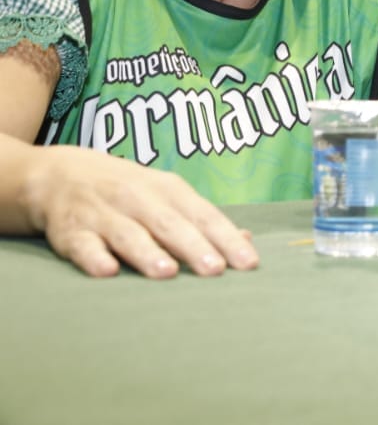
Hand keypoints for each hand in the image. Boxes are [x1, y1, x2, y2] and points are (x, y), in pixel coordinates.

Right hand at [23, 146, 258, 278]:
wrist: (60, 174)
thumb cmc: (129, 191)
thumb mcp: (168, 196)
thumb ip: (203, 221)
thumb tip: (246, 240)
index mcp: (168, 190)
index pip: (203, 215)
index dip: (226, 238)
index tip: (248, 263)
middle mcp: (137, 198)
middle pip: (169, 224)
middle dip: (194, 246)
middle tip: (215, 270)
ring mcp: (102, 214)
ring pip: (127, 233)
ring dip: (147, 252)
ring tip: (167, 272)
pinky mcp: (70, 231)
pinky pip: (82, 244)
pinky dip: (93, 257)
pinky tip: (107, 271)